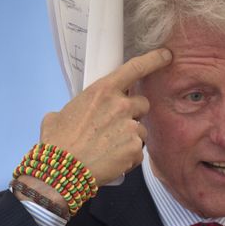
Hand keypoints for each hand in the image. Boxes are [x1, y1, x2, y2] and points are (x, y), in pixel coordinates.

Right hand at [39, 48, 171, 183]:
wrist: (61, 170)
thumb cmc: (58, 142)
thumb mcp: (60, 114)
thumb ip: (79, 108)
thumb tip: (78, 115)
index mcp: (103, 90)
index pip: (135, 68)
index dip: (154, 60)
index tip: (166, 55)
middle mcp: (121, 105)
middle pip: (142, 104)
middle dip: (133, 113)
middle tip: (115, 126)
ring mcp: (130, 127)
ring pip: (141, 130)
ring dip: (130, 137)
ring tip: (108, 148)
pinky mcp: (135, 149)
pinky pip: (138, 152)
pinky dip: (128, 158)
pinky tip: (111, 160)